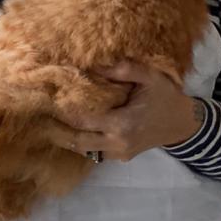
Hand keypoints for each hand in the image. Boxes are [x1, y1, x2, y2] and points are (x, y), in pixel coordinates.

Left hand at [54, 61, 203, 160]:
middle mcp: (117, 143)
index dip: (63, 111)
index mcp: (122, 124)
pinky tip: (67, 130)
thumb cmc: (166, 98)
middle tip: (37, 116)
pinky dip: (80, 142)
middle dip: (56, 129)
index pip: (83, 120)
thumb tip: (95, 63)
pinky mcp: (120, 157)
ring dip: (66, 138)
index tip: (46, 100)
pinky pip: (94, 152)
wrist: (183, 125)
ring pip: (83, 149)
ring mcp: (118, 153)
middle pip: (77, 140)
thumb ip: (124, 69)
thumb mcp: (150, 78)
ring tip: (45, 124)